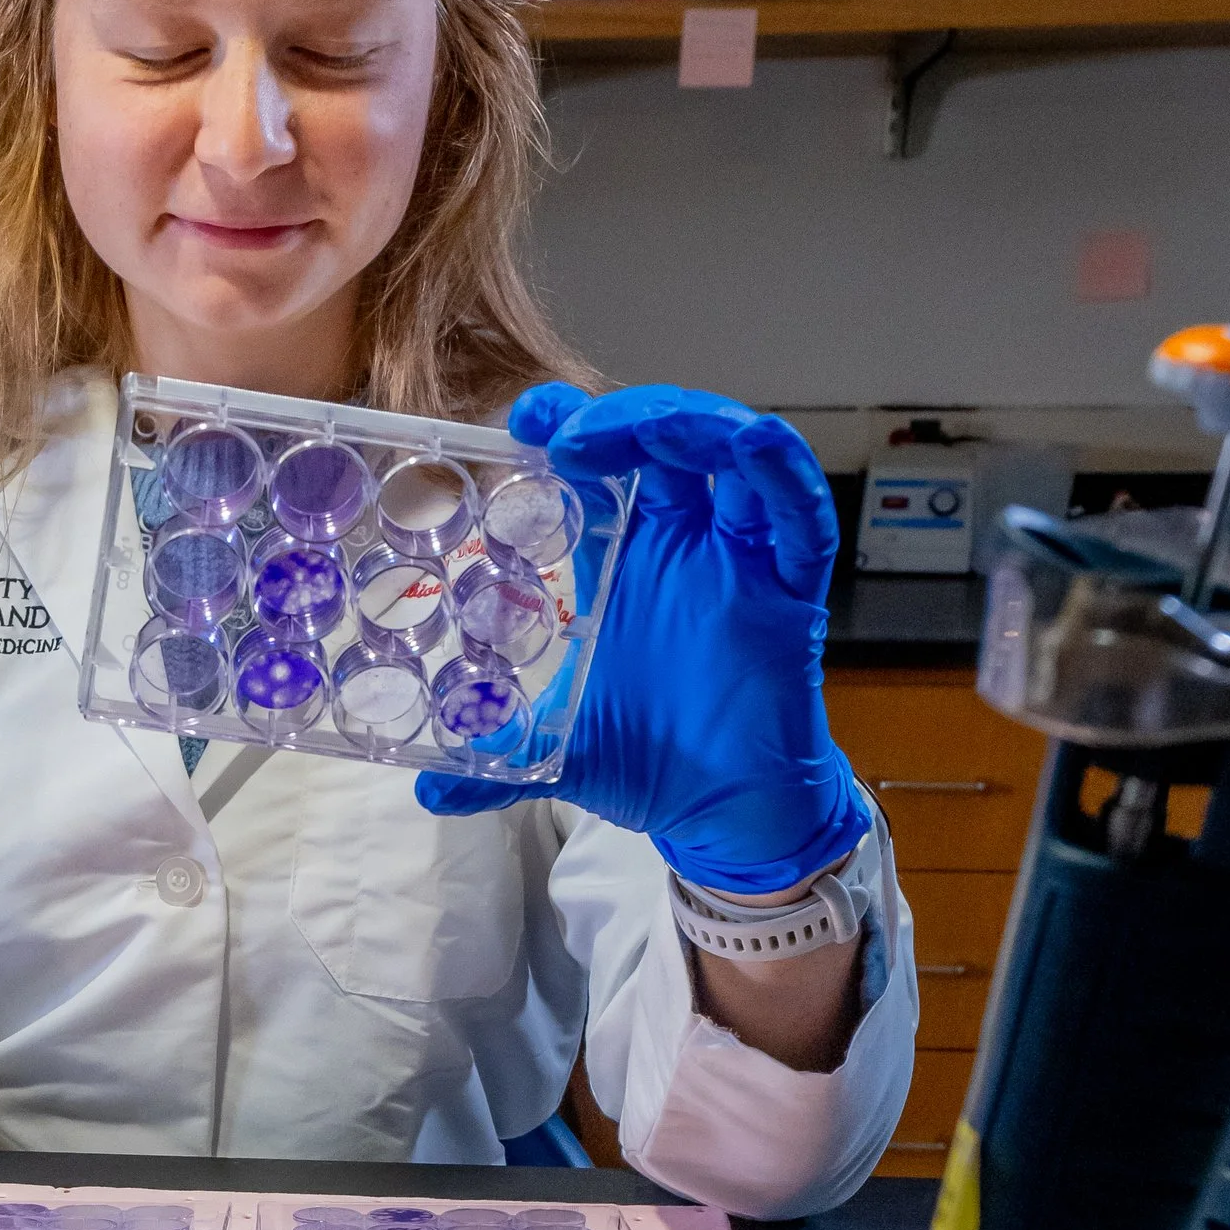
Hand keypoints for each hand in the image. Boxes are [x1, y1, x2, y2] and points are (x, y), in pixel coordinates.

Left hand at [417, 382, 865, 895]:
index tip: (521, 419)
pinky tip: (750, 444)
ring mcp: (739, 561)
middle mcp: (684, 545)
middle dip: (620, 415)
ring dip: (691, 422)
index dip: (566, 428)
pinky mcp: (790, 590)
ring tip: (641, 430)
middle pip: (664, 441)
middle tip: (562, 430)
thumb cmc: (654, 760)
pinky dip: (782, 471)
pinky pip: (802, 516)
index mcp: (626, 560)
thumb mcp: (558, 750)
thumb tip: (428, 794)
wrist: (722, 814)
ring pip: (735, 456)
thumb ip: (496, 757)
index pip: (599, 469)